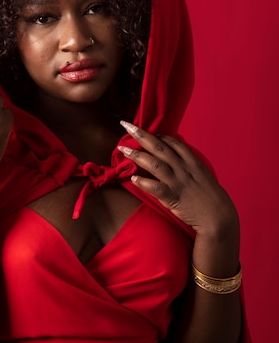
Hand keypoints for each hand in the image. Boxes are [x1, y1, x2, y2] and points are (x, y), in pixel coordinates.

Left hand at [118, 121, 238, 237]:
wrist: (220, 217)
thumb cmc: (212, 197)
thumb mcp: (203, 176)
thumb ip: (190, 166)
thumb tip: (177, 159)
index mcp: (193, 162)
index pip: (173, 142)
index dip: (158, 135)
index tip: (147, 131)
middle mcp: (184, 168)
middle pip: (159, 147)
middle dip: (141, 135)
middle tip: (126, 126)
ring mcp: (178, 182)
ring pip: (154, 164)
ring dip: (137, 155)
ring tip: (122, 149)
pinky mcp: (173, 198)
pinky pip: (155, 188)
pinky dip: (143, 182)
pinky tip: (133, 178)